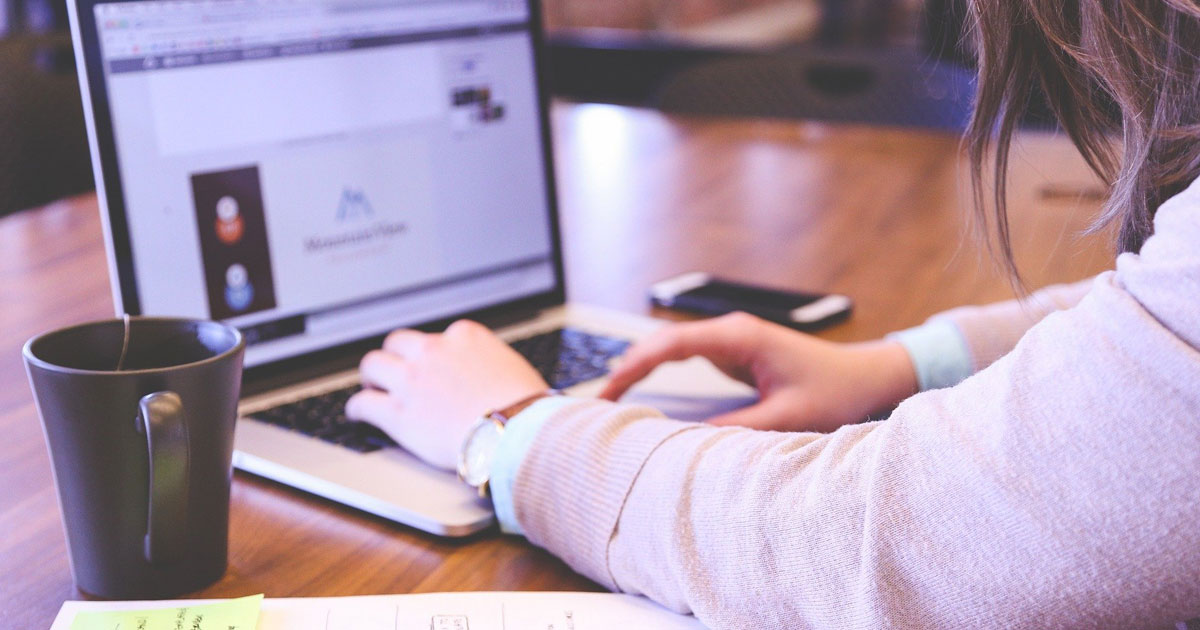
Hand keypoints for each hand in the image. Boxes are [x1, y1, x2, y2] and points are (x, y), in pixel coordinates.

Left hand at [345, 320, 548, 470]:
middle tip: (394, 371)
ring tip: (372, 387)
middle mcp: (433, 351)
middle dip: (395, 356)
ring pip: (373, 365)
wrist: (517, 432)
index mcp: (464, 336)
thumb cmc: (525, 407)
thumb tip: (491, 375)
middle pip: (398, 342)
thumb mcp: (512, 367)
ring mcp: (412, 381)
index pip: (437, 336)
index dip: (431, 354)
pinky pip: (364, 404)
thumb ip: (490, 363)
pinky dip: (357, 408)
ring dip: (372, 376)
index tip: (430, 365)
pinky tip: (358, 414)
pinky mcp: (398, 413)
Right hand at [600, 312, 917, 432]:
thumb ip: (737, 429)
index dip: (635, 366)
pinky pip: (686, 358)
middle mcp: (731, 332)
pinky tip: (642, 392)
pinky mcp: (735, 353)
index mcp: (740, 337)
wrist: (868, 377)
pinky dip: (660, 373)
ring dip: (641, 369)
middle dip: (627, 367)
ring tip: (610, 399)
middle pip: (662, 342)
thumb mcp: (787, 417)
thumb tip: (688, 442)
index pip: (671, 344)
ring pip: (671, 349)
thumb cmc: (836, 391)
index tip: (608, 390)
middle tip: (597, 401)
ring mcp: (732, 341)